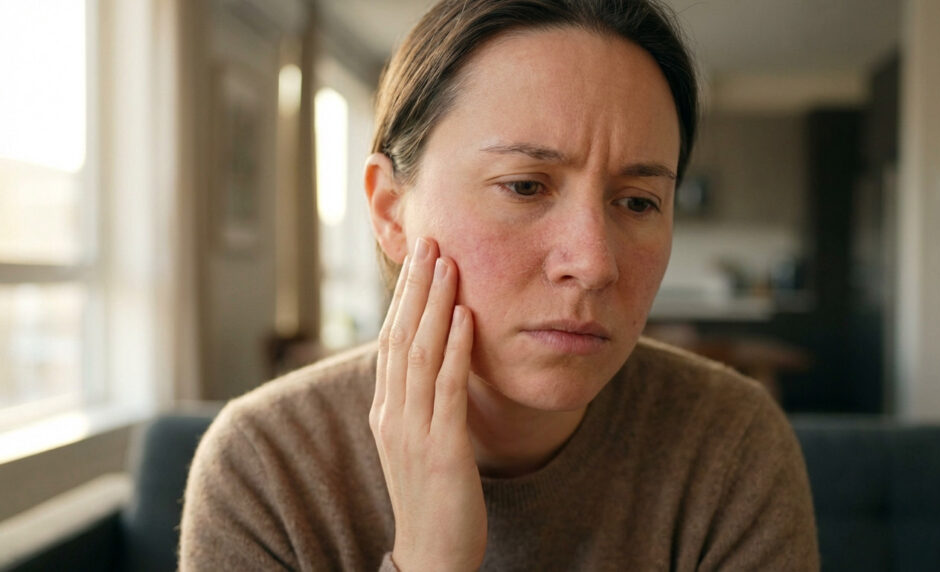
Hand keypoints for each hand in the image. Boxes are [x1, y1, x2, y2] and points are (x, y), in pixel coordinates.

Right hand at [369, 237, 486, 570]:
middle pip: (398, 337)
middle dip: (414, 287)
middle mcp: (392, 415)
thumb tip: (432, 361)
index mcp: (385, 411)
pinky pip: (446, 389)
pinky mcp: (442, 450)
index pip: (389, 341)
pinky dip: (453, 349)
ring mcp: (413, 432)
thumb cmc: (431, 498)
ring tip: (446, 264)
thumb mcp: (417, 442)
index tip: (418, 259)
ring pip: (418, 354)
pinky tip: (465, 317)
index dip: (403, 298)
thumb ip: (419, 402)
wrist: (431, 557)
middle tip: (428, 241)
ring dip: (433, 305)